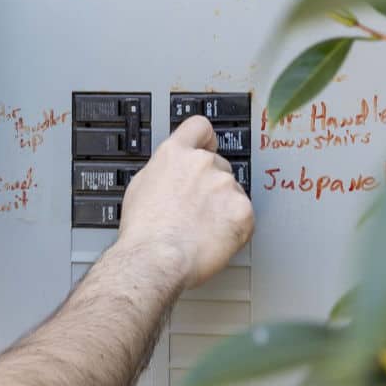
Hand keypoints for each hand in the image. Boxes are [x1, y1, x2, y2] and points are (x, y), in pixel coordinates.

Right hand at [118, 115, 253, 291]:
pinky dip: (235, 227)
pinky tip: (215, 238)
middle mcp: (202, 163)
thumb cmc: (143, 231)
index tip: (208, 147)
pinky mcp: (243, 210)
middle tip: (198, 209)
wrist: (156, 258)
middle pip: (218, 165)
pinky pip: (245, 215)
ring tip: (203, 230)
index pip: (199, 127)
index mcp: (174, 154)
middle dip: (211, 185)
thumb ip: (164, 171)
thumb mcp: (140, 187)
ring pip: (232, 192)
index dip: (205, 139)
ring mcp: (225, 185)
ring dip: (223, 207)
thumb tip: (171, 176)